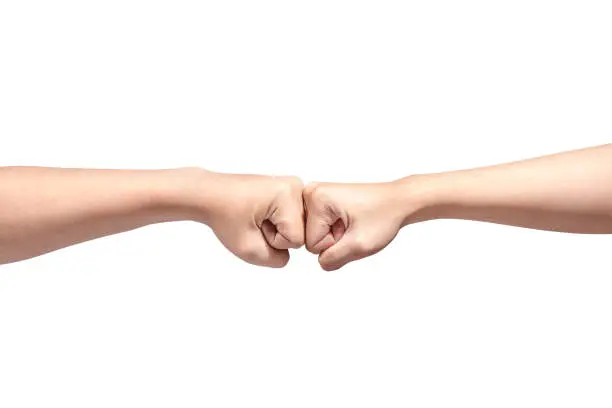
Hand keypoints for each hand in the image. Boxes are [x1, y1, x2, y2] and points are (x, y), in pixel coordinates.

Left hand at [187, 170, 304, 267]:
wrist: (209, 195)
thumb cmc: (223, 215)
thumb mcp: (249, 250)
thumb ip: (278, 260)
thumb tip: (292, 252)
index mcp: (287, 194)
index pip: (296, 240)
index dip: (273, 241)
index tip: (254, 226)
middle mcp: (295, 185)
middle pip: (301, 231)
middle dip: (276, 234)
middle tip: (254, 222)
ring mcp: (293, 185)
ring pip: (297, 225)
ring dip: (277, 228)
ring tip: (256, 217)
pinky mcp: (289, 188)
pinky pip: (293, 218)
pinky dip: (277, 221)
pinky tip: (261, 212)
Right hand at [303, 179, 416, 270]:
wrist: (398, 201)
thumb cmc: (384, 216)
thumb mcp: (359, 245)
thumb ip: (333, 259)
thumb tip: (320, 262)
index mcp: (316, 198)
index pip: (311, 244)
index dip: (335, 245)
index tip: (352, 230)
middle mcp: (311, 192)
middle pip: (310, 238)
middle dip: (333, 240)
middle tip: (353, 226)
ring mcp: (315, 194)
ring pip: (315, 234)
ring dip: (335, 235)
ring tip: (352, 222)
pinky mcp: (321, 199)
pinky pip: (320, 227)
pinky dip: (336, 228)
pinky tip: (349, 219)